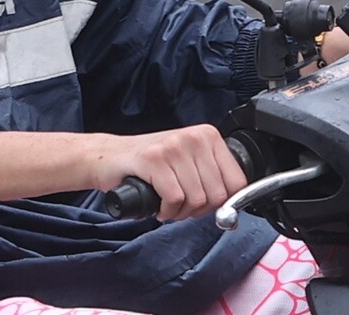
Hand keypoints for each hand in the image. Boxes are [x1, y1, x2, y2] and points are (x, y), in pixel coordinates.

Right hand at [89, 125, 247, 221]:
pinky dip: (167, 211)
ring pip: (196, 199)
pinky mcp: (153, 159)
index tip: (204, 203)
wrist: (111, 157)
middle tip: (181, 205)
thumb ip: (214, 179)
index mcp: (207, 136)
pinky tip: (158, 205)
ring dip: (180, 212)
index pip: (237, 182)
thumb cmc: (151, 164)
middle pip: (216, 194)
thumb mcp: (189, 163)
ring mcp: (172, 147)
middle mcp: (192, 137)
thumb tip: (234, 209)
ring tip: (167, 204)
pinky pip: (174, 198)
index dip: (222, 202)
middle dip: (198, 210)